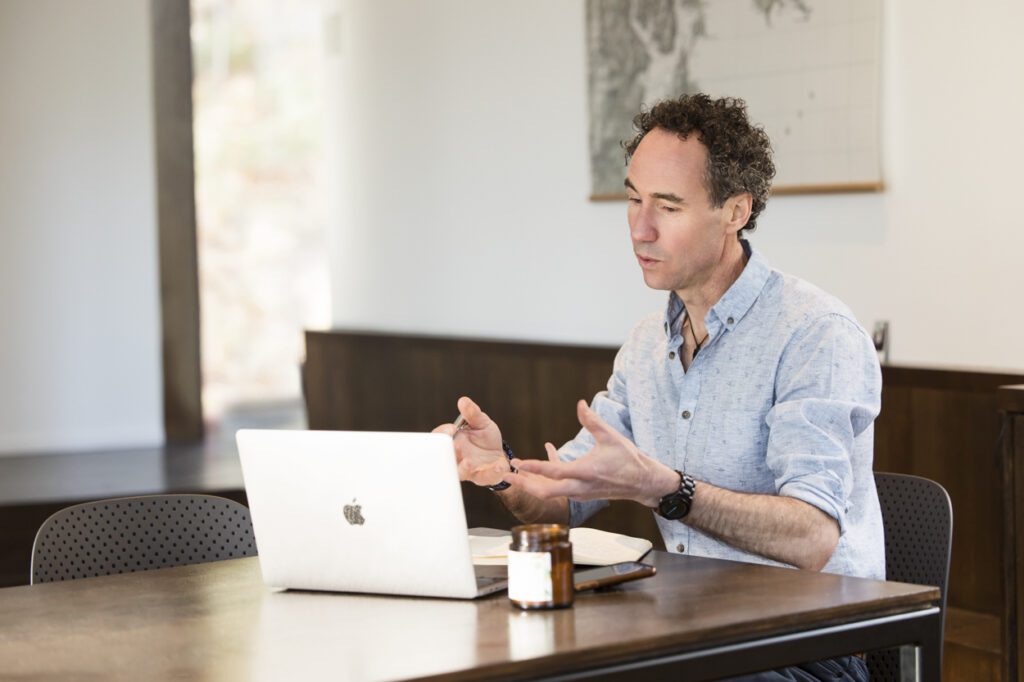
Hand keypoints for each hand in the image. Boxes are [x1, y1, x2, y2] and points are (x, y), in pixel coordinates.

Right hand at [432, 396, 509, 487]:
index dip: (443, 433)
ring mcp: (468, 469)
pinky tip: (497, 466)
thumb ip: (472, 413)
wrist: (499, 454)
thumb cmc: (485, 438)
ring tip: (469, 462)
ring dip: (464, 468)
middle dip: (450, 453)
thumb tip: (463, 401)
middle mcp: (456, 457)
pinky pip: (484, 477)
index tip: (451, 429)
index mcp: (452, 441)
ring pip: (460, 472)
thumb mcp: (481, 422)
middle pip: (446, 458)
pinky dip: (490, 473)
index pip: (440, 438)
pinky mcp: (482, 477)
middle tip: (456, 446)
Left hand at [507, 400, 677, 505]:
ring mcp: (580, 493)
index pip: (554, 472)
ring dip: (532, 483)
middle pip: (545, 491)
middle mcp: (580, 486)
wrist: (643, 482)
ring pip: (550, 493)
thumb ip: (592, 421)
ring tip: (514, 474)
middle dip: (524, 484)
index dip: (534, 467)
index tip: (517, 463)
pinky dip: (547, 479)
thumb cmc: (628, 459)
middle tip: (506, 476)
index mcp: (586, 472)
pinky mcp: (581, 494)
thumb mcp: (611, 437)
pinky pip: (559, 488)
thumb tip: (580, 403)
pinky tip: (545, 459)